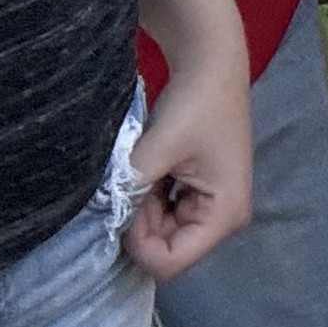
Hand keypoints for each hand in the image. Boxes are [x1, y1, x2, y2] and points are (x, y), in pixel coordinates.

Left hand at [118, 48, 253, 281]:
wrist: (210, 64)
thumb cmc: (195, 104)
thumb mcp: (160, 147)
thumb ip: (131, 187)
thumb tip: (102, 216)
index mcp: (225, 215)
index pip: (171, 262)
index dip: (139, 242)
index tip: (128, 202)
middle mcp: (224, 220)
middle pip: (167, 251)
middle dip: (141, 224)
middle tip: (134, 182)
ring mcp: (212, 208)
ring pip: (162, 234)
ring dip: (143, 210)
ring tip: (143, 171)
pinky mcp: (201, 195)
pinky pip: (166, 216)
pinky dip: (150, 200)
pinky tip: (151, 171)